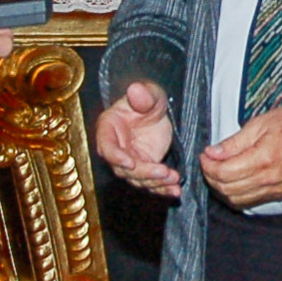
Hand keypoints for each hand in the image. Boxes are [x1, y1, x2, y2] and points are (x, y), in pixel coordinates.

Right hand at [94, 81, 179, 197]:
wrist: (155, 110)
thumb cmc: (147, 98)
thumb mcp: (148, 93)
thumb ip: (142, 94)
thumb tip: (135, 89)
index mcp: (108, 128)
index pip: (107, 147)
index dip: (116, 157)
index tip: (131, 163)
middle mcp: (115, 149)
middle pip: (124, 169)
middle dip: (145, 173)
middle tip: (164, 173)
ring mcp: (129, 161)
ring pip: (138, 180)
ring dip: (156, 184)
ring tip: (174, 182)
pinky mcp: (144, 168)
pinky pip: (151, 183)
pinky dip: (163, 188)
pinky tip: (175, 191)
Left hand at [200, 102, 281, 208]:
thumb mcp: (260, 123)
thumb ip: (234, 142)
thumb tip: (212, 152)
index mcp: (264, 158)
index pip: (225, 172)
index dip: (208, 165)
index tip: (205, 155)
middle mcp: (270, 178)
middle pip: (227, 189)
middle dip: (211, 176)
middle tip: (208, 161)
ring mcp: (276, 188)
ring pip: (237, 199)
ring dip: (221, 188)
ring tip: (217, 170)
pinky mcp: (280, 192)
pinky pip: (251, 201)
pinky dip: (236, 194)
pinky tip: (232, 181)